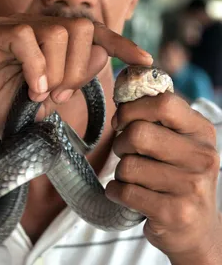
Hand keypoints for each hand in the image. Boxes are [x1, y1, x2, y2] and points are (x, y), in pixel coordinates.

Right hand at [0, 13, 152, 138]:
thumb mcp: (45, 101)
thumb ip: (72, 79)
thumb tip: (101, 54)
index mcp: (45, 43)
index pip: (90, 32)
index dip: (118, 43)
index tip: (143, 59)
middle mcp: (30, 30)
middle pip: (78, 28)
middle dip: (78, 68)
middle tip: (61, 96)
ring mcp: (8, 30)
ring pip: (55, 31)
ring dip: (58, 71)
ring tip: (41, 95)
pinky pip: (24, 38)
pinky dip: (36, 66)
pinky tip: (31, 88)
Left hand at [106, 92, 221, 263]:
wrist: (196, 230)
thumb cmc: (175, 176)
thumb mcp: (177, 143)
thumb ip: (155, 117)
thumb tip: (123, 89)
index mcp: (201, 131)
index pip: (163, 103)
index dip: (132, 109)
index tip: (121, 121)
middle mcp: (203, 157)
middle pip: (138, 134)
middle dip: (120, 144)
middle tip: (125, 153)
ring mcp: (191, 187)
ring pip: (127, 166)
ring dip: (120, 173)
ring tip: (135, 180)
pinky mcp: (175, 213)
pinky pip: (124, 192)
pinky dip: (116, 192)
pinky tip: (127, 195)